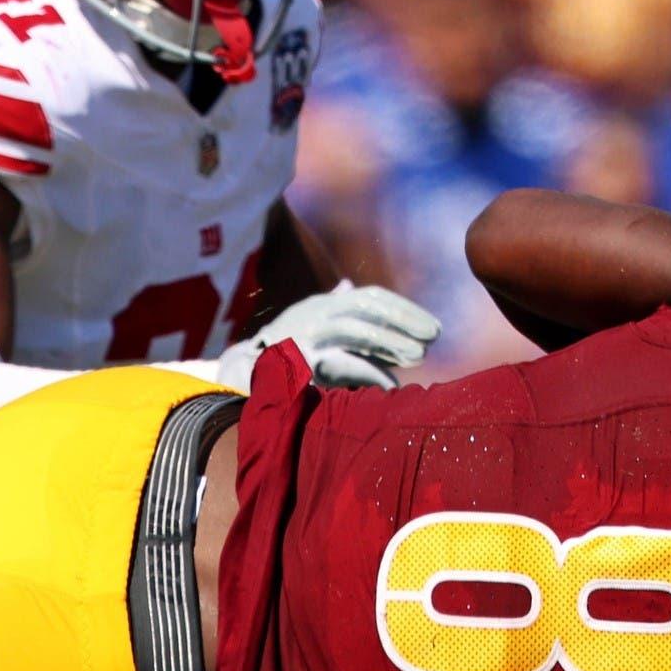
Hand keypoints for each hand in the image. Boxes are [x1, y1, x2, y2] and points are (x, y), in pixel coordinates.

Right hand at [222, 284, 442, 391]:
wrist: (236, 382)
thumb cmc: (277, 358)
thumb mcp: (305, 327)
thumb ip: (331, 311)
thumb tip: (348, 285)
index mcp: (319, 306)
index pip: (369, 297)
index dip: (403, 310)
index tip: (432, 326)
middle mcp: (311, 313)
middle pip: (364, 305)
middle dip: (402, 318)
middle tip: (434, 335)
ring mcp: (300, 334)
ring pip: (353, 327)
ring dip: (389, 339)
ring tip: (419, 354)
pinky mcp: (294, 360)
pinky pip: (338, 362)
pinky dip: (367, 371)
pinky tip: (391, 384)